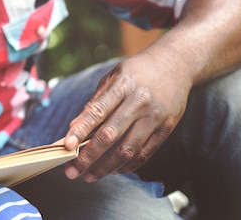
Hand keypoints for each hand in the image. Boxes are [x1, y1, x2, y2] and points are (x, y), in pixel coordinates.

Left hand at [63, 53, 190, 181]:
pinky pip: (145, 153)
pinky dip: (127, 165)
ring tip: (90, 176)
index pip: (97, 111)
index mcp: (123, 85)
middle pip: (111, 135)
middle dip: (89, 156)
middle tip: (72, 170)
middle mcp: (140, 102)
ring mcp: (155, 117)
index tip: (65, 145)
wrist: (175, 64)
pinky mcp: (167, 129)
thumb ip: (95, 101)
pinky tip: (113, 170)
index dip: (80, 129)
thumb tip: (74, 126)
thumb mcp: (113, 77)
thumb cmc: (136, 71)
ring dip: (106, 167)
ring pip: (128, 149)